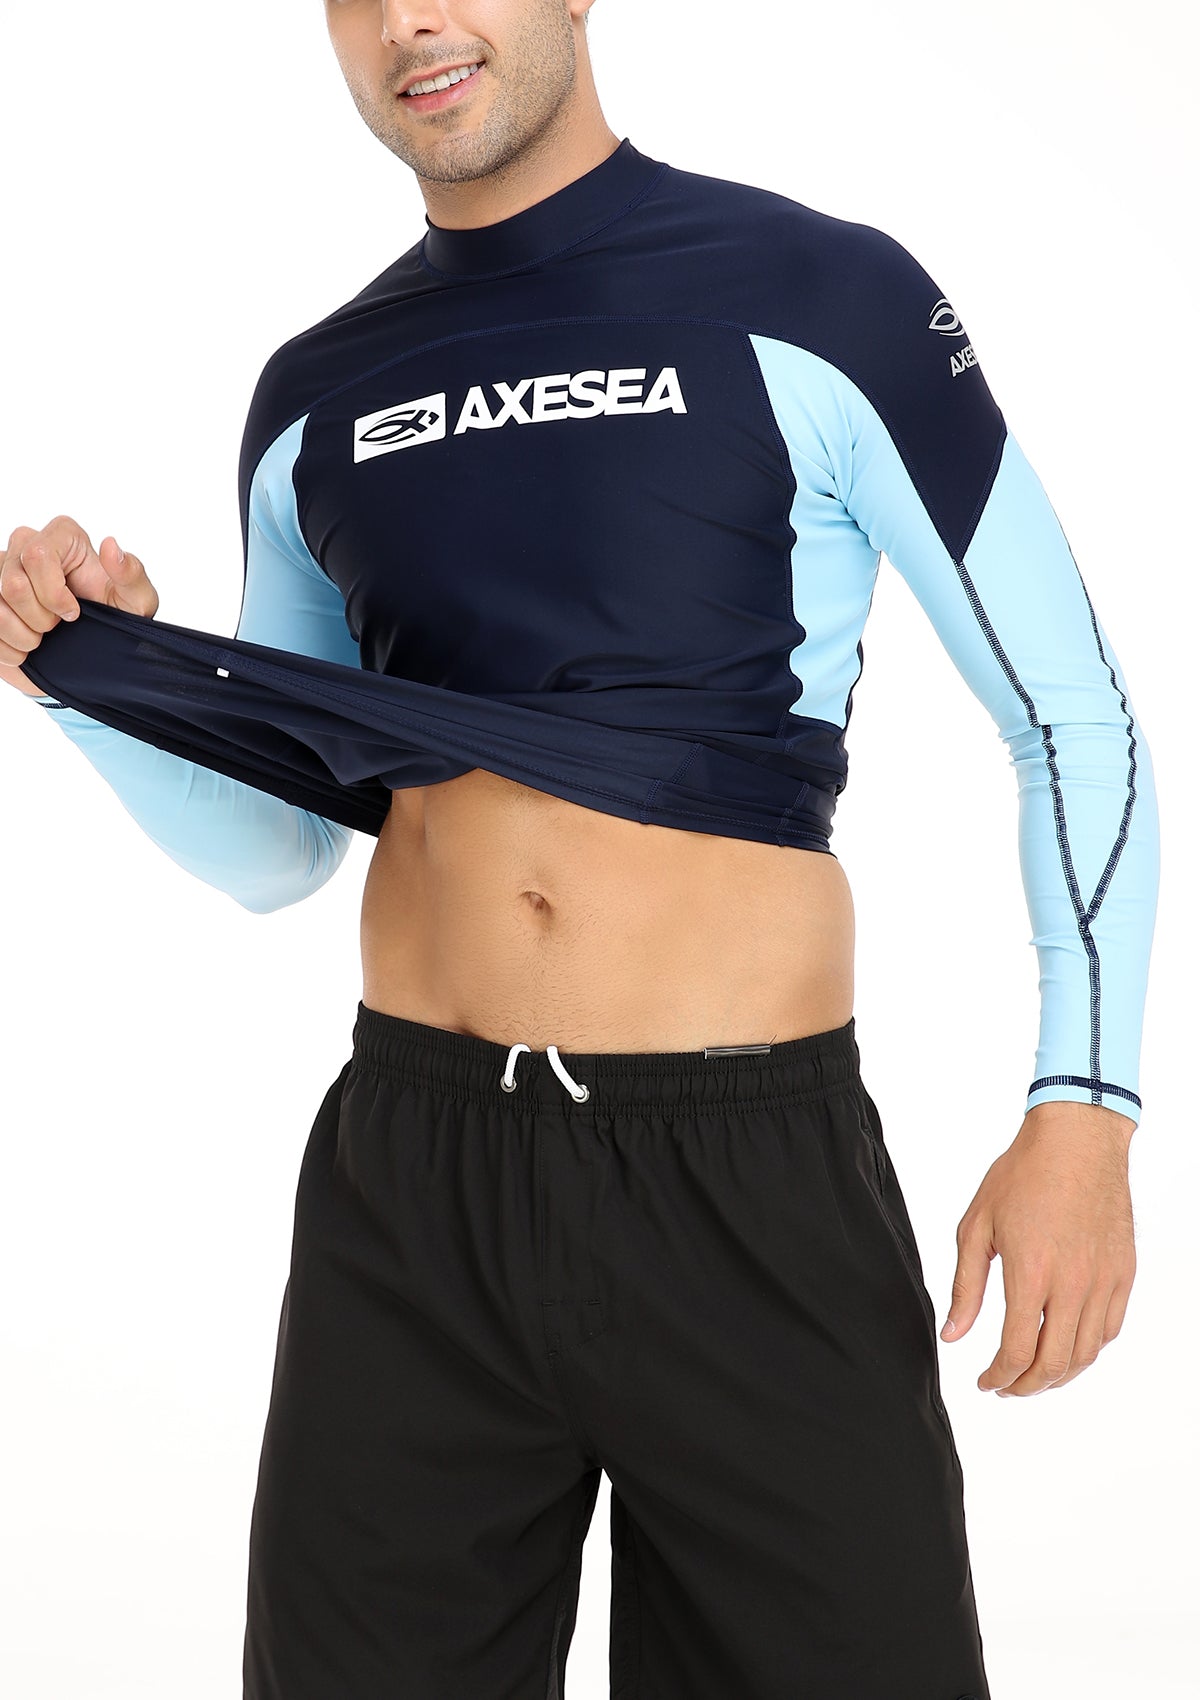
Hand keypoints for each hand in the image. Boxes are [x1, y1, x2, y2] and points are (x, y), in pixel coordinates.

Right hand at [0, 515, 157, 696]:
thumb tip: (110, 546)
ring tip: (42, 639)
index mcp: (63, 536)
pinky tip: (25, 649)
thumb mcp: (137, 602)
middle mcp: (26, 544)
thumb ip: (131, 575)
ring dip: (21, 635)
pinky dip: (5, 646)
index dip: (52, 594)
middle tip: (58, 627)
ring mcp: (3, 569)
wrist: (94, 650)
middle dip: (39, 618)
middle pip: (12, 582)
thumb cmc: (117, 618)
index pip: (37, 556)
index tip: (74, 614)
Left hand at [940, 1099, 1136, 1395]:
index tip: (984, 1382)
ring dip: (1058, 1375)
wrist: (1076, 1142)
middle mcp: (1073, 1283)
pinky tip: (1066, 1347)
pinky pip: (1109, 1329)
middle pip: (1054, 1364)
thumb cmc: (1022, 1176)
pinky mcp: (1123, 1273)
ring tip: (1033, 1375)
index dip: (998, 1377)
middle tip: (1006, 1387)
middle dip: (1026, 1386)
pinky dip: (1087, 1350)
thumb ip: (965, 1287)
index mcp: (1031, 1272)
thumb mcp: (977, 1226)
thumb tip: (953, 1335)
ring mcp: (1104, 1280)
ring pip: (1086, 1353)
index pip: (1018, 1351)